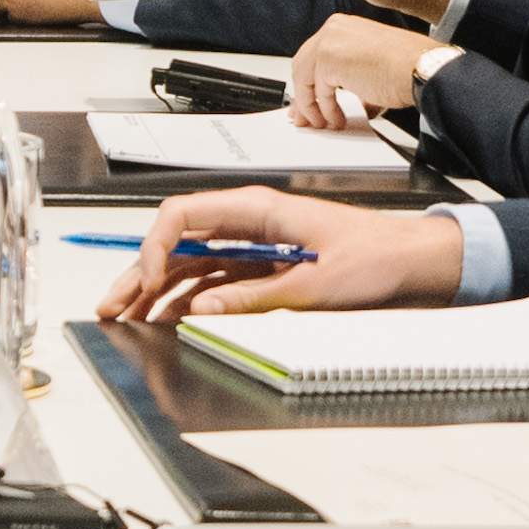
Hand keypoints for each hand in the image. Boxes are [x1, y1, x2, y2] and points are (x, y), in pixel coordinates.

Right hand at [93, 189, 467, 327]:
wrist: (416, 262)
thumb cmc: (377, 256)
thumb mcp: (315, 283)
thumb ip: (254, 297)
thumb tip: (202, 309)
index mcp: (257, 209)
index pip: (182, 217)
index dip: (155, 248)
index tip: (147, 281)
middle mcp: (249, 223)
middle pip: (178, 244)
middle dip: (141, 274)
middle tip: (112, 305)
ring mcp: (254, 246)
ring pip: (191, 266)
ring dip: (159, 291)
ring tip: (130, 318)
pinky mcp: (265, 269)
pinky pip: (215, 282)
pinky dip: (190, 300)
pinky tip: (171, 319)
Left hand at [289, 16, 432, 127]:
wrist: (420, 67)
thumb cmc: (408, 64)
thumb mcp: (370, 65)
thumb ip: (350, 77)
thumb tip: (341, 101)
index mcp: (343, 27)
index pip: (314, 55)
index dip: (310, 81)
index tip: (307, 98)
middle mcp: (333, 30)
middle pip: (303, 65)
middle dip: (303, 95)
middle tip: (304, 115)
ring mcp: (328, 43)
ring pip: (304, 79)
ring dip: (311, 106)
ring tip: (321, 123)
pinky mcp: (327, 61)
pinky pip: (316, 92)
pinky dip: (324, 109)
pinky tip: (335, 119)